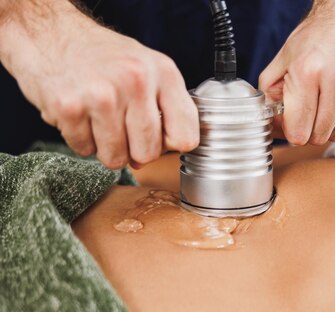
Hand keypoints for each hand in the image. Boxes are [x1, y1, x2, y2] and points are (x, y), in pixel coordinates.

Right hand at [0, 2, 198, 168]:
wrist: (50, 32)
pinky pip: (84, 150)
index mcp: (164, 73)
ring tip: (98, 119)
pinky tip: (79, 115)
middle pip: (149, 153)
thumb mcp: (148, 68)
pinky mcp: (69, 108)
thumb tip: (162, 154)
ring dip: (106, 147)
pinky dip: (80, 139)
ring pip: (116, 158)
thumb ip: (165, 108)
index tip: (157, 138)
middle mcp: (136, 82)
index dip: (170, 146)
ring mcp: (102, 96)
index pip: (186, 137)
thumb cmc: (102, 56)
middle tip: (122, 129)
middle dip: (135, 151)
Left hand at [259, 1, 334, 145]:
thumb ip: (270, 94)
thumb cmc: (320, 35)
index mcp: (309, 72)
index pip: (298, 134)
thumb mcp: (284, 58)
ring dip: (332, 121)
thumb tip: (271, 127)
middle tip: (312, 108)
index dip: (292, 131)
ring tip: (330, 97)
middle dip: (311, 127)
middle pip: (320, 136)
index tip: (295, 122)